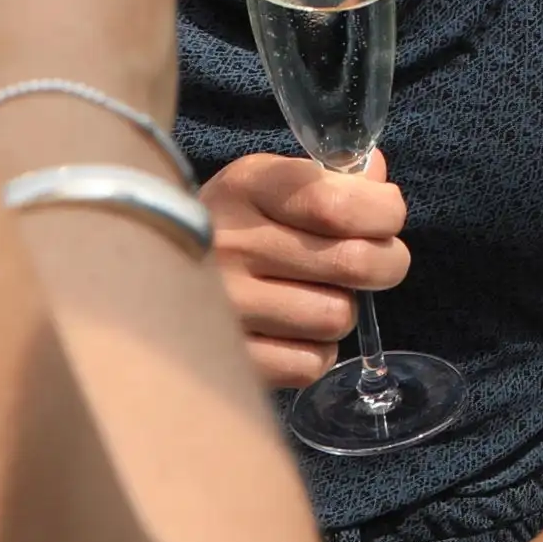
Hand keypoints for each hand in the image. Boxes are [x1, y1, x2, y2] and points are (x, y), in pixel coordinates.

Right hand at [200, 149, 409, 388]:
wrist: (154, 273)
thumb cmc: (232, 224)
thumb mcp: (269, 182)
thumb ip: (330, 178)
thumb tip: (380, 180)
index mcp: (246, 186)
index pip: (336, 202)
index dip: (383, 212)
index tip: (388, 216)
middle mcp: (232, 244)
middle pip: (353, 263)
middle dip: (385, 262)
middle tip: (377, 263)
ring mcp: (228, 308)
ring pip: (336, 317)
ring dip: (342, 308)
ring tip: (317, 295)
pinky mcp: (232, 361)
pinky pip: (310, 363)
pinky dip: (316, 350)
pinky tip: (294, 331)